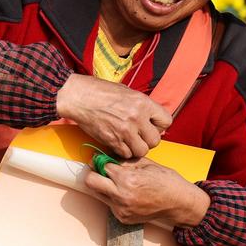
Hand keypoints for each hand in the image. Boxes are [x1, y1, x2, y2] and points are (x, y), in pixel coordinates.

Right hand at [55, 74, 172, 159]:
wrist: (79, 97)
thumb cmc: (101, 92)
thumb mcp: (128, 92)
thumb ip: (142, 107)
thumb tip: (152, 119)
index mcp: (143, 102)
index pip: (166, 121)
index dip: (159, 126)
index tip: (151, 126)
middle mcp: (137, 117)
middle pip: (155, 140)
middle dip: (148, 140)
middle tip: (139, 136)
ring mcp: (125, 130)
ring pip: (142, 150)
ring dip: (136, 148)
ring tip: (128, 141)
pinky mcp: (112, 140)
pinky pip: (126, 154)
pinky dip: (123, 151)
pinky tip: (118, 142)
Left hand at [81, 159, 211, 228]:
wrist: (179, 203)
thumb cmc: (167, 181)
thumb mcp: (146, 163)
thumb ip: (125, 161)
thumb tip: (108, 157)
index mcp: (128, 179)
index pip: (101, 166)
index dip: (101, 160)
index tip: (102, 159)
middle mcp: (122, 196)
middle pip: (90, 182)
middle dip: (94, 174)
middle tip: (102, 170)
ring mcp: (121, 209)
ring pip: (98, 194)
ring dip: (103, 186)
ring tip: (118, 183)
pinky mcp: (123, 218)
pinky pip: (110, 204)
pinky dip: (114, 197)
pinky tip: (128, 194)